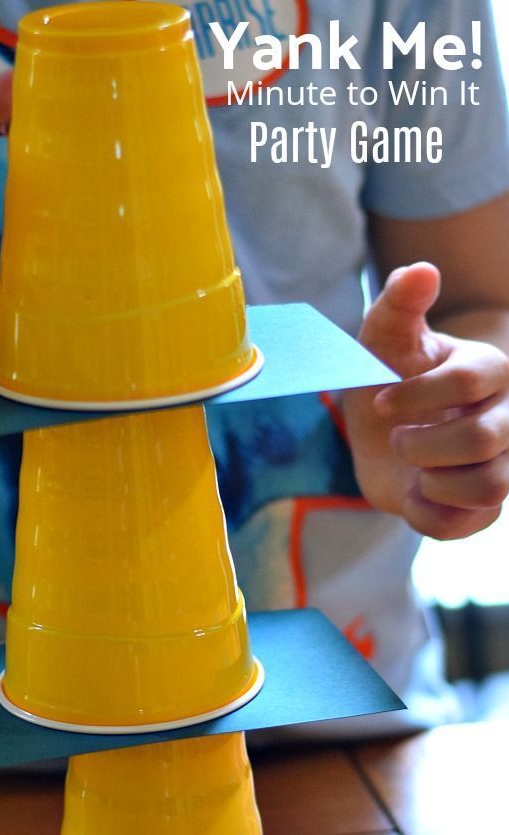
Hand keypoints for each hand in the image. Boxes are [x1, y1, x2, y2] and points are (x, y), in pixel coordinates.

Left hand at [343, 262, 508, 539]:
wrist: (380, 437)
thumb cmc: (387, 378)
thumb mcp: (383, 341)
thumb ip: (399, 305)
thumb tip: (421, 270)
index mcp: (488, 370)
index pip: (469, 381)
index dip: (418, 397)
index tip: (382, 403)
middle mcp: (507, 416)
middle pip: (482, 439)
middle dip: (422, 445)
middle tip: (396, 440)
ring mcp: (503, 462)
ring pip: (489, 485)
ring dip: (432, 482)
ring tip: (413, 469)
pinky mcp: (486, 506)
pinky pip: (470, 522)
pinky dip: (430, 514)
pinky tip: (414, 494)